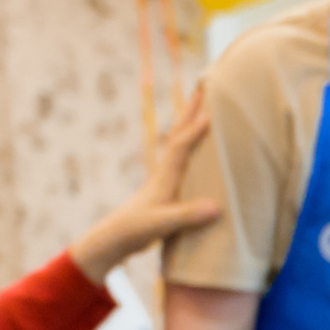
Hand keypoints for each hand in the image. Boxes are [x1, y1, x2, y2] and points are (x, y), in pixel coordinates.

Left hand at [67, 87, 220, 282]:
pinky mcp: (163, 191)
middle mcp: (163, 174)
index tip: (210, 114)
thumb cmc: (135, 231)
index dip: (195, 131)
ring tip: (200, 111)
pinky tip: (194, 150)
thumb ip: (187, 215)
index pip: (181, 148)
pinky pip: (179, 161)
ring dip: (188, 126)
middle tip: (201, 89)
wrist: (113, 239)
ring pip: (177, 145)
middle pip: (178, 136)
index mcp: (164, 179)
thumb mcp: (161, 225)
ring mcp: (162, 181)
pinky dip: (188, 147)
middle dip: (189, 112)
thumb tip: (217, 207)